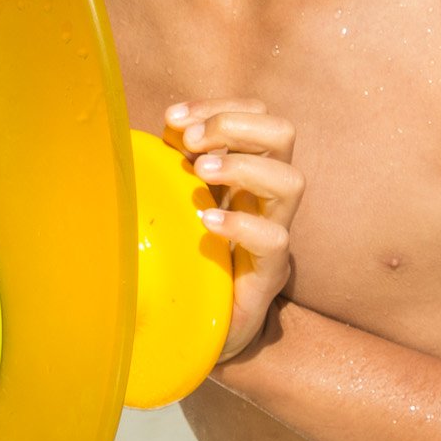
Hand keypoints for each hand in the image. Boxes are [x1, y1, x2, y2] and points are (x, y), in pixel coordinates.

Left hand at [167, 98, 300, 364]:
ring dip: (243, 166)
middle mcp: (264, 198)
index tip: (173, 119)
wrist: (197, 333)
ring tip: (201, 172)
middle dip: (235, 125)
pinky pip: (275, 239)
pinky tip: (205, 221)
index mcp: (243, 173)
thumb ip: (166, 168)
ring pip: (291, 181)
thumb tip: (149, 132)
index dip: (219, 107)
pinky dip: (240, 223)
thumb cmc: (181, 261)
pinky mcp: (268, 274)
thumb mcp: (170, 204)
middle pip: (283, 134)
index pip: (254, 116)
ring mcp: (272, 233)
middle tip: (194, 144)